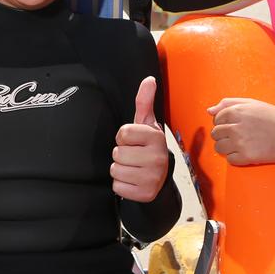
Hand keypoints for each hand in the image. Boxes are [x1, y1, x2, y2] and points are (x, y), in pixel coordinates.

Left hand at [111, 77, 167, 202]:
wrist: (160, 177)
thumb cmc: (148, 147)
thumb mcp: (147, 124)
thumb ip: (144, 101)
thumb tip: (149, 79)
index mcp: (156, 138)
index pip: (122, 133)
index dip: (124, 137)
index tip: (134, 141)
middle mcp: (157, 158)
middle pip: (117, 153)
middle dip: (121, 154)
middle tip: (134, 156)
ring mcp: (152, 178)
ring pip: (115, 170)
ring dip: (120, 169)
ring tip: (133, 168)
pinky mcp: (145, 194)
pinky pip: (117, 187)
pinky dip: (121, 184)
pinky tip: (133, 180)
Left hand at [206, 98, 274, 165]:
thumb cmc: (273, 117)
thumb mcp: (252, 103)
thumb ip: (229, 104)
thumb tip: (209, 111)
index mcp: (236, 111)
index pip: (216, 119)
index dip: (223, 123)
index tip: (233, 125)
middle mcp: (235, 127)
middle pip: (215, 134)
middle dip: (223, 135)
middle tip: (237, 136)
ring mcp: (240, 143)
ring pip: (219, 148)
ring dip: (227, 147)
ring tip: (240, 145)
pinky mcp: (246, 157)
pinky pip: (230, 160)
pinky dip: (236, 158)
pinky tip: (246, 152)